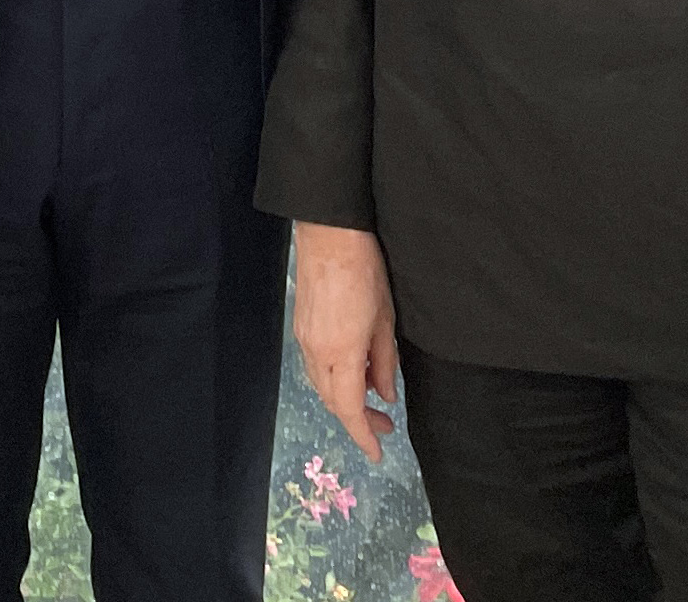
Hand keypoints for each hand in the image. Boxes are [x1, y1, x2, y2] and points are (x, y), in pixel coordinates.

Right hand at [292, 222, 398, 462]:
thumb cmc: (365, 271)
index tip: (378, 453)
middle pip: (332, 401)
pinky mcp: (301, 326)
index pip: (349, 408)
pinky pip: (316, 366)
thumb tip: (386, 394)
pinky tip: (354, 373)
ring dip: (345, 400)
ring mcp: (304, 339)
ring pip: (322, 385)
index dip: (363, 435)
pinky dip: (335, 379)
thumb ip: (384, 362)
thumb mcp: (386, 319)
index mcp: (341, 352)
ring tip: (372, 400)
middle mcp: (317, 351)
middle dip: (358, 420)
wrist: (330, 234)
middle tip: (385, 425)